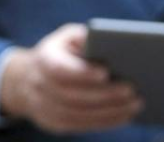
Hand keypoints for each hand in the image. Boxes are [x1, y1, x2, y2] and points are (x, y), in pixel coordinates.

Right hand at [0, 23, 141, 133]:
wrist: (29, 78)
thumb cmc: (60, 53)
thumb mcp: (67, 37)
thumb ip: (85, 37)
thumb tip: (109, 41)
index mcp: (43, 59)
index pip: (59, 69)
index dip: (81, 72)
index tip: (106, 72)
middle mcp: (39, 85)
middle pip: (72, 95)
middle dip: (104, 94)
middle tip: (131, 90)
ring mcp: (44, 107)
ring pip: (78, 114)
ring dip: (109, 111)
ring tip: (135, 104)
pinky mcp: (54, 123)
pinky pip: (81, 126)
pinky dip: (105, 122)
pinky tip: (125, 115)